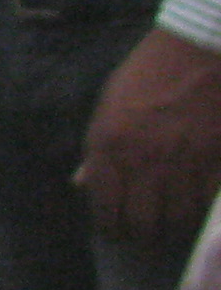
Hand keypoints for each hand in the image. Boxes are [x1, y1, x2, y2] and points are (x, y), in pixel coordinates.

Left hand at [77, 31, 220, 254]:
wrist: (196, 51)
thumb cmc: (147, 73)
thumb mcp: (108, 105)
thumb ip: (97, 148)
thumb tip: (83, 182)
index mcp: (108, 145)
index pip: (104, 205)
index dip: (109, 227)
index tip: (113, 233)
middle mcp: (143, 160)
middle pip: (141, 222)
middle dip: (140, 237)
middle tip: (142, 238)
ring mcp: (182, 163)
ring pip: (177, 219)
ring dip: (172, 228)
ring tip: (168, 229)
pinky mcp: (216, 161)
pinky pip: (206, 202)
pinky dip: (199, 210)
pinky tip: (194, 209)